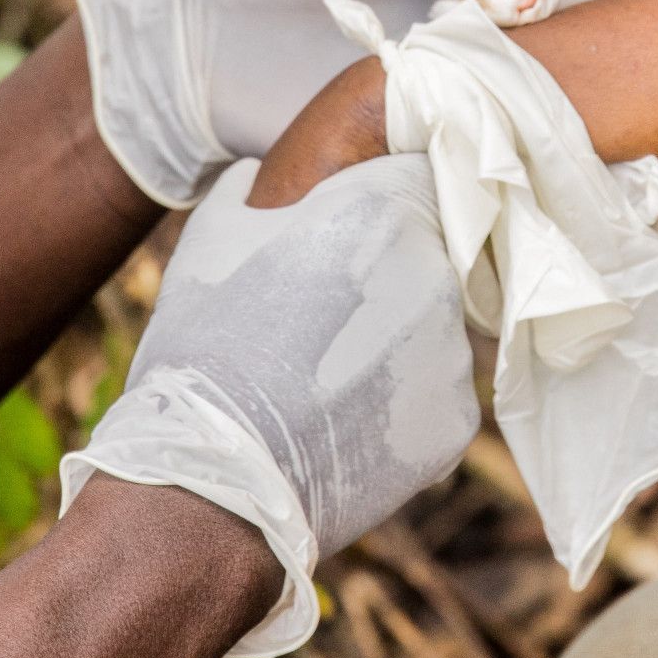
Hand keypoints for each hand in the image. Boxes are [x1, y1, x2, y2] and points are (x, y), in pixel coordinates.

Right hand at [61, 154, 478, 652]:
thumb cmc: (202, 348)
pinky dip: (398, 411)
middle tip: (320, 324)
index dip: (372, 215)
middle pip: (426, 262)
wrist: (211, 482)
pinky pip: (433, 400)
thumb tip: (262, 175)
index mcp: (384, 211)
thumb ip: (254, 189)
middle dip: (384, 284)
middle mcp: (437, 274)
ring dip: (392, 349)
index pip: (408, 188)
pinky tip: (342, 426)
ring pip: (432, 335)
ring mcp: (454, 353)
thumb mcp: (211, 238)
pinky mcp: (455, 424)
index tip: (339, 246)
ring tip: (321, 384)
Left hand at [76, 0, 630, 205]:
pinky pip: (498, 164)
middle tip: (542, 89)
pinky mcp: (437, 152)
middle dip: (587, 69)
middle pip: (588, 48)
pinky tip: (501, 175)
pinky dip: (511, 169)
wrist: (187, 43)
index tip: (535, 18)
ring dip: (558, 126)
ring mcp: (471, 91)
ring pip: (556, 112)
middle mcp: (495, 21)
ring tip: (528, 133)